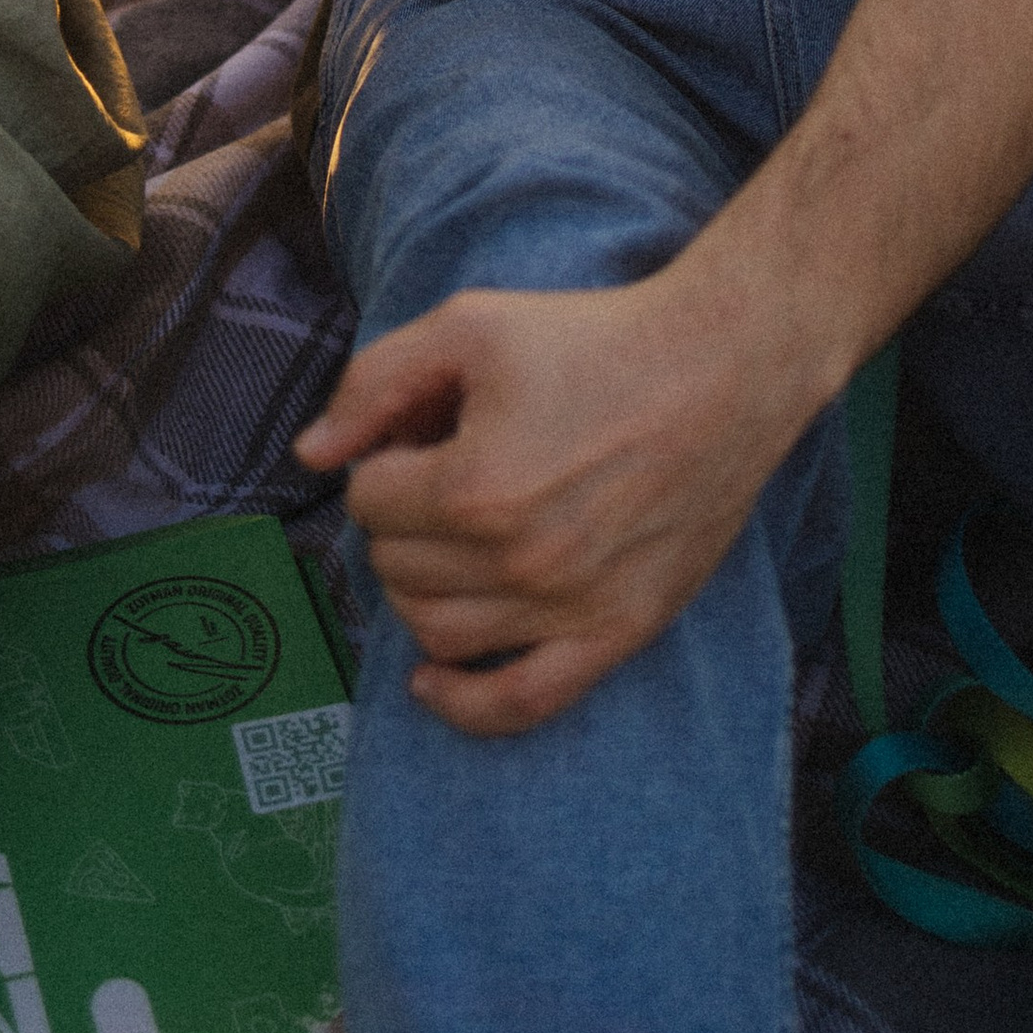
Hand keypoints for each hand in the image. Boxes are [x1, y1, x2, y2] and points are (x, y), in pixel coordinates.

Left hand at [293, 270, 808, 737]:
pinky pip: (521, 704)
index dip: (384, 460)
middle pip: (397, 566)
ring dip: (421, 585)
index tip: (422, 434)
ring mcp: (570, 607)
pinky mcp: (618, 632)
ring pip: (437, 633)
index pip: (370, 501)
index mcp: (474, 485)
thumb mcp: (469, 326)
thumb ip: (373, 385)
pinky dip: (464, 705)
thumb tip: (311, 454)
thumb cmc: (593, 339)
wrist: (721, 371)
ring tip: (451, 538)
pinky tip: (431, 683)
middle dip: (400, 518)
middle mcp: (518, 561)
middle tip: (441, 474)